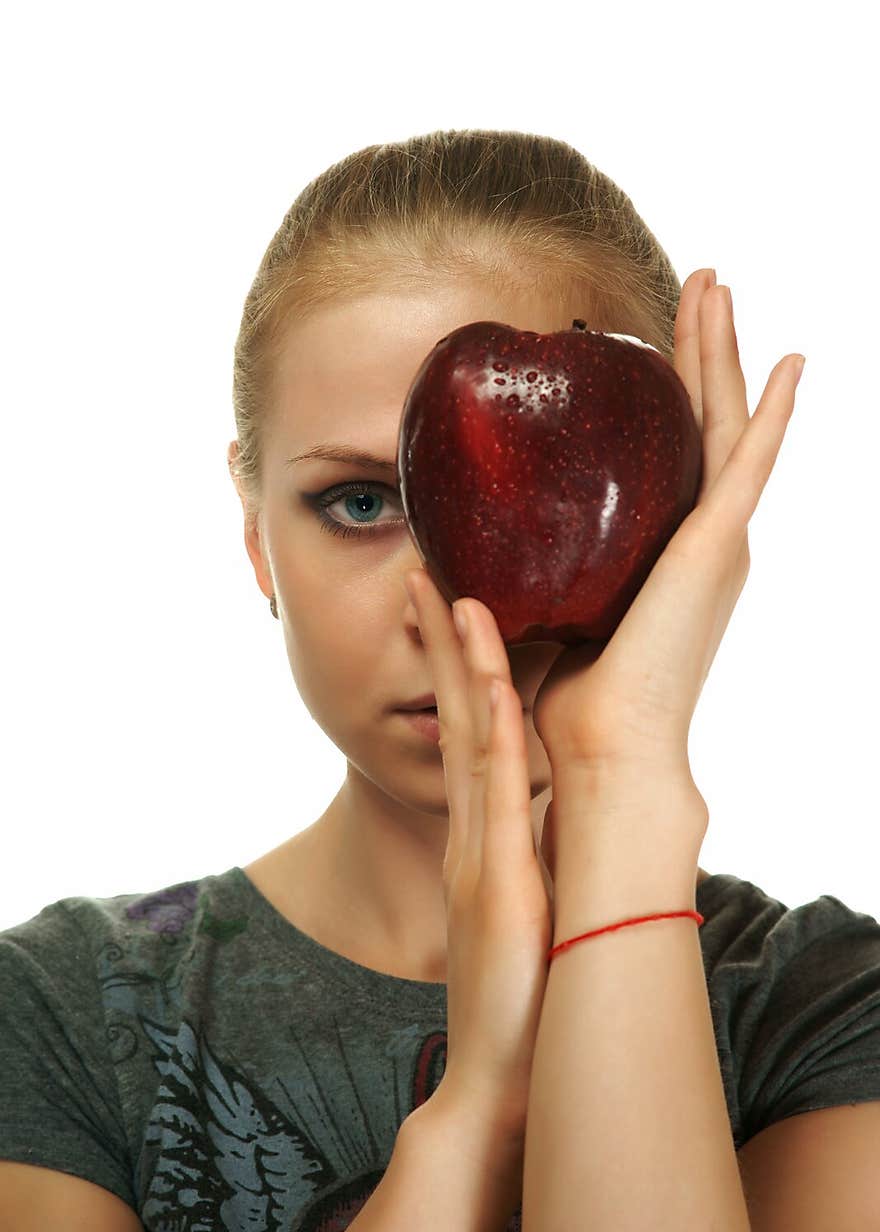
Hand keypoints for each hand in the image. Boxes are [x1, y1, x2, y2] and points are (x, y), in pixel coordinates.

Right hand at [403, 567, 552, 1142]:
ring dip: (465, 668)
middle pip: (455, 721)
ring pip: (471, 742)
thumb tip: (548, 821)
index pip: (467, 737)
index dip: (460, 672)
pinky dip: (497, 736)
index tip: (455, 612)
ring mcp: (479, 852)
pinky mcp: (499, 879)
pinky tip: (497, 687)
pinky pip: (498, 795)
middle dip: (442, 646)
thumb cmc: (515, 994)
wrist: (498, 1070)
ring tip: (456, 598)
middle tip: (431, 576)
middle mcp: (471, 833)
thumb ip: (521, 860)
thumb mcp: (517, 911)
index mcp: (478, 838)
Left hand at [530, 268, 805, 785]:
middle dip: (701, 349)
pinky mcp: (721, 547)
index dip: (667, 393)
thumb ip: (528, 572)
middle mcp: (703, 542)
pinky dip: (778, 414)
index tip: (649, 340)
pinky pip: (754, 464)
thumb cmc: (570, 703)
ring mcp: (718, 542)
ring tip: (718, 284)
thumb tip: (454, 549)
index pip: (670, 454)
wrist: (603, 750)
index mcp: (666, 557)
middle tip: (701, 282)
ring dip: (726, 352)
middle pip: (705, 422)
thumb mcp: (547, 613)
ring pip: (729, 423)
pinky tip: (795, 364)